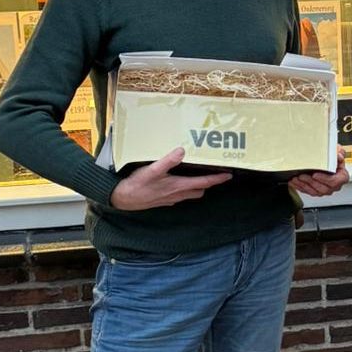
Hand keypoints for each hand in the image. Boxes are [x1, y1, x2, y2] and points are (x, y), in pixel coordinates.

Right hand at [109, 147, 232, 210]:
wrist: (122, 199)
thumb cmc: (137, 185)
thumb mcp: (152, 170)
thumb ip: (168, 160)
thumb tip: (182, 151)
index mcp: (178, 186)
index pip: (204, 182)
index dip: (217, 179)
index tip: (229, 175)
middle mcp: (177, 194)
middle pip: (200, 189)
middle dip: (210, 183)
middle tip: (217, 174)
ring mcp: (171, 199)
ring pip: (191, 194)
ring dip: (198, 186)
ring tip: (201, 176)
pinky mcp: (164, 200)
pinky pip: (180, 196)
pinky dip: (186, 189)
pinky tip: (180, 182)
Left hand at [290, 145, 349, 196]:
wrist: (330, 161)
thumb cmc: (334, 157)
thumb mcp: (338, 151)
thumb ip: (339, 152)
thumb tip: (338, 155)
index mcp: (341, 177)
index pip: (334, 181)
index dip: (324, 179)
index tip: (315, 174)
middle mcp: (334, 186)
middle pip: (323, 188)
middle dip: (310, 182)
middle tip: (302, 176)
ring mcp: (325, 189)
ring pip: (314, 191)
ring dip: (304, 185)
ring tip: (296, 178)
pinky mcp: (316, 191)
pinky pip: (308, 191)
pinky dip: (300, 187)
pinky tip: (294, 182)